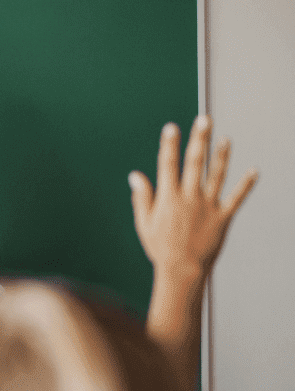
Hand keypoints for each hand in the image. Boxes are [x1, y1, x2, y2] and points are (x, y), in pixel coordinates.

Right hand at [129, 115, 257, 286]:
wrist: (182, 270)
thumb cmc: (160, 248)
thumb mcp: (144, 224)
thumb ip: (142, 198)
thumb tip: (135, 175)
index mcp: (168, 198)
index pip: (167, 165)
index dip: (169, 144)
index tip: (172, 127)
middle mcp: (189, 198)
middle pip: (194, 163)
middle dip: (199, 139)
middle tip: (204, 120)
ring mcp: (207, 206)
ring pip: (216, 176)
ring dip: (222, 156)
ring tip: (226, 139)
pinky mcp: (223, 217)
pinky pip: (236, 198)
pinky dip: (246, 185)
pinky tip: (254, 172)